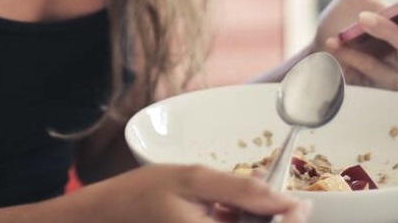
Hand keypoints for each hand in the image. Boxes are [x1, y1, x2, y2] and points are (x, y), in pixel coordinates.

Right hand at [73, 163, 310, 221]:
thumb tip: (287, 201)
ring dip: (251, 221)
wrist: (100, 218)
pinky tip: (221, 210)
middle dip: (269, 220)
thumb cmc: (139, 195)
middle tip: (270, 201)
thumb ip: (241, 190)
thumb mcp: (191, 180)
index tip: (297, 204)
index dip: (290, 222)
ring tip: (234, 200)